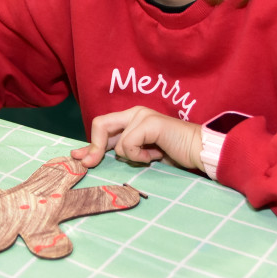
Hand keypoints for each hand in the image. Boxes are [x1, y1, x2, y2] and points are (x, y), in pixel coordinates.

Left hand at [71, 106, 203, 170]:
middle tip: (90, 164)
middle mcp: (134, 113)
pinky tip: (155, 155)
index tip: (79, 158)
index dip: (90, 143)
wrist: (197, 151)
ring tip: (151, 156)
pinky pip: (130, 145)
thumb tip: (87, 158)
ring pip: (119, 143)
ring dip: (133, 157)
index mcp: (130, 118)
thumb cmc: (171, 153)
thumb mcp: (140, 153)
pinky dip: (140, 157)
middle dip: (94, 147)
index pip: (102, 127)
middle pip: (100, 124)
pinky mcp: (150, 122)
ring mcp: (142, 115)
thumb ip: (119, 151)